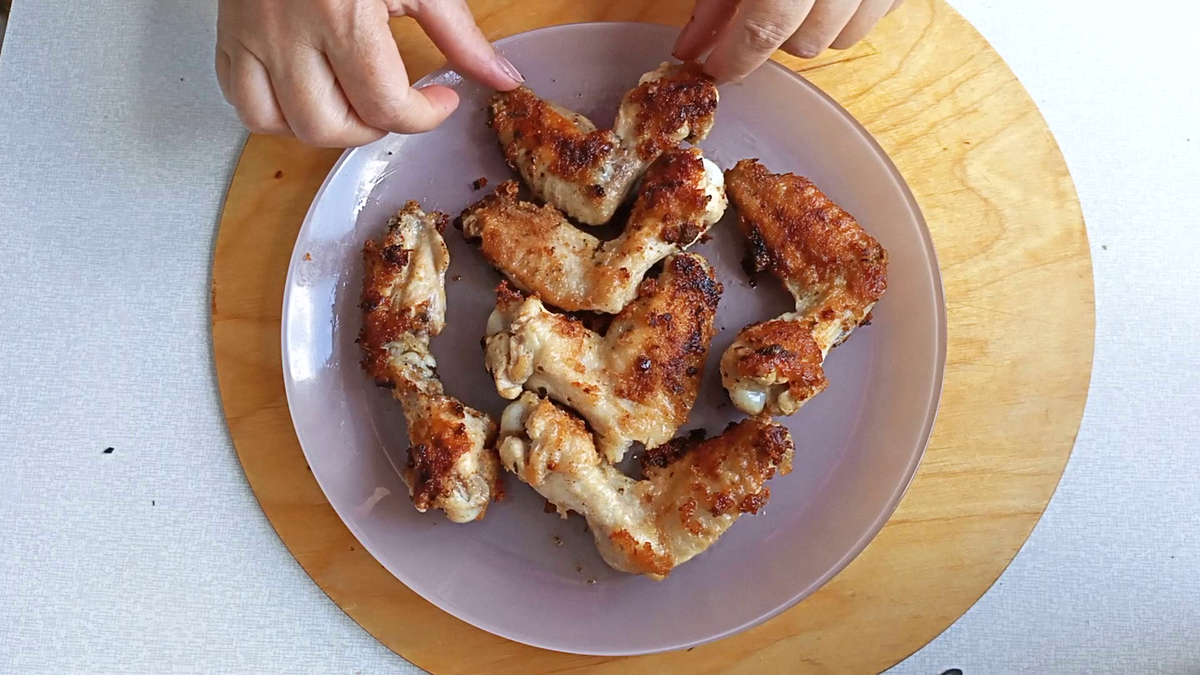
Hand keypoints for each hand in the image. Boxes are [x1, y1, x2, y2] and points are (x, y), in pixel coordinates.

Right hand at [216, 0, 523, 146]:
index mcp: (341, 13)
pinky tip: (309, 97)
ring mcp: (253, 34)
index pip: (384, 105)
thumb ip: (460, 34)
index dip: (423, 117)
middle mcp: (290, 30)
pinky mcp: (230, 34)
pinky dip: (276, 115)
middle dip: (375, 128)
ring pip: (282, 124)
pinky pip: (243, 102)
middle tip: (397, 105)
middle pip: (331, 125)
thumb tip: (500, 76)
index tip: (439, 101)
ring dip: (326, 129)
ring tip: (355, 105)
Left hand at [673, 0, 903, 80]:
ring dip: (813, 30)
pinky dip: (851, 13)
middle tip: (756, 17)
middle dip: (773, 41)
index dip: (735, 57)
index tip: (715, 68)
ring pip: (844, 38)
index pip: (764, 28)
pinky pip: (879, 16)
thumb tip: (691, 48)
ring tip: (796, 0)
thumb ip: (716, 2)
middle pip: (806, 44)